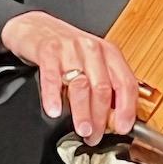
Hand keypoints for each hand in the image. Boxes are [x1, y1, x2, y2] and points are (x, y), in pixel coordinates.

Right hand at [0, 11, 136, 143]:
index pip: (125, 83)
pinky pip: (52, 77)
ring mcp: (70, 49)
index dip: (127, 108)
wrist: (35, 27)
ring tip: (82, 130)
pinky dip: (53, 96)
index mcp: (109, 53)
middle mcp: (92, 49)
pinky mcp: (47, 50)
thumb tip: (115, 118)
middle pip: (103, 89)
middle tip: (95, 136)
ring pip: (81, 85)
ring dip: (82, 112)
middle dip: (101, 118)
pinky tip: (54, 111)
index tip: (123, 128)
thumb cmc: (67, 49)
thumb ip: (105, 84)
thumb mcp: (93, 62)